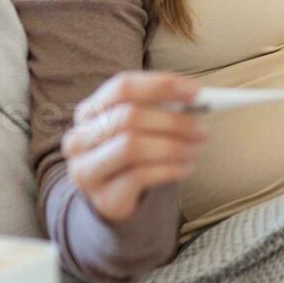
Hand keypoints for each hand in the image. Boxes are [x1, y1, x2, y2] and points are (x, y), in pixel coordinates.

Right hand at [61, 71, 208, 224]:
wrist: (113, 197)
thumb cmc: (133, 152)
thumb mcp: (141, 126)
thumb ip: (163, 109)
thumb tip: (200, 98)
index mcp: (90, 111)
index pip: (123, 87)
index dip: (161, 86)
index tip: (196, 92)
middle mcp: (80, 138)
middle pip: (129, 117)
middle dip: (173, 121)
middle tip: (203, 129)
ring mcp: (87, 169)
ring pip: (132, 146)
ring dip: (174, 146)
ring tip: (196, 149)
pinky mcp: (103, 197)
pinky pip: (140, 176)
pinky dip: (171, 169)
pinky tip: (187, 167)